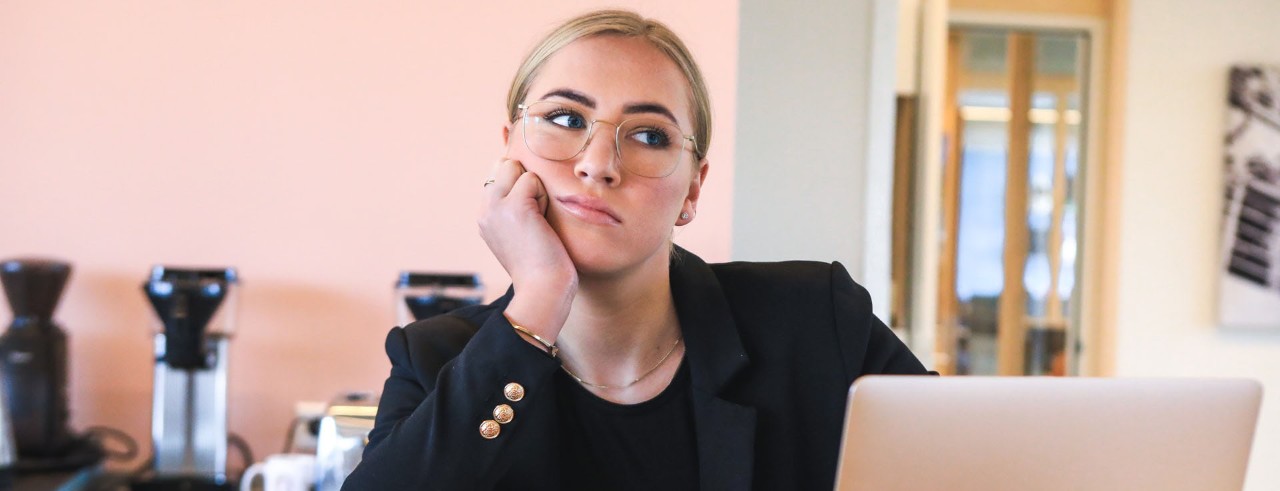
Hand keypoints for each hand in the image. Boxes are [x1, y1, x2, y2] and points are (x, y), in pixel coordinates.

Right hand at [478, 159, 576, 341]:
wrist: (542, 289)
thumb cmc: (541, 265)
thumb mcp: (519, 232)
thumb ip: (514, 207)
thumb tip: (527, 178)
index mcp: (484, 216)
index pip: (498, 174)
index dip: (520, 185)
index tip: (529, 218)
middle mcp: (484, 209)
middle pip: (504, 164)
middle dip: (525, 182)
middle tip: (535, 217)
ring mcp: (495, 206)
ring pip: (516, 167)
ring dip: (536, 189)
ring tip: (538, 220)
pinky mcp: (513, 206)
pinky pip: (532, 179)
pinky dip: (543, 197)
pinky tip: (541, 223)